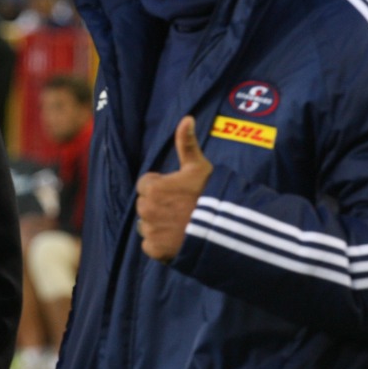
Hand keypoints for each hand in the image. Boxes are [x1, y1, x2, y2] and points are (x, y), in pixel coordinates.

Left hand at [135, 116, 212, 261]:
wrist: (222, 230)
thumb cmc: (210, 195)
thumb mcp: (199, 167)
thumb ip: (186, 143)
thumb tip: (186, 118)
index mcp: (152, 187)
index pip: (146, 185)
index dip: (161, 187)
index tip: (178, 192)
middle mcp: (146, 209)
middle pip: (145, 205)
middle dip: (158, 206)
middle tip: (181, 209)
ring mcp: (150, 230)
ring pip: (147, 225)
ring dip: (158, 225)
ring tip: (181, 225)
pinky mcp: (154, 250)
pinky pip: (150, 245)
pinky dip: (161, 244)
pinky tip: (178, 239)